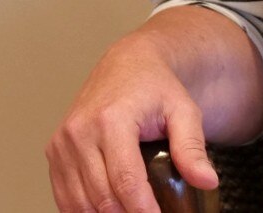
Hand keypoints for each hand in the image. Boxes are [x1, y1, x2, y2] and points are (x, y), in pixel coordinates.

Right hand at [46, 31, 218, 212]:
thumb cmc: (155, 88)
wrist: (127, 64)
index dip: (143, 210)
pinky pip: (63, 195)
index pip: (126, 180)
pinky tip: (105, 211)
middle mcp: (80, 130)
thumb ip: (192, 147)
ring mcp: (63, 142)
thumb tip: (207, 180)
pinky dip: (83, 210)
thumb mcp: (183, 111)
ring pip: (80, 202)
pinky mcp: (54, 150)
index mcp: (111, 119)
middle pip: (102, 196)